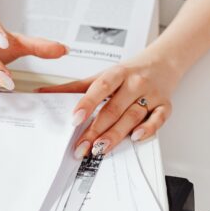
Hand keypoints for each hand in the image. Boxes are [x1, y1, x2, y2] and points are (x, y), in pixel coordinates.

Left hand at [37, 50, 181, 157]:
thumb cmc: (129, 72)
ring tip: (99, 148)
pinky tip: (135, 138)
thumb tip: (45, 93)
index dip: (87, 103)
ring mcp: (151, 95)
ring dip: (115, 135)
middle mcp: (135, 83)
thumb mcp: (103, 75)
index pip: (101, 87)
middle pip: (114, 108)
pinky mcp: (165, 106)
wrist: (164, 62)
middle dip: (96, 130)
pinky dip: (148, 129)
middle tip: (81, 146)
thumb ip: (75, 87)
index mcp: (118, 72)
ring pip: (132, 117)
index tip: (74, 119)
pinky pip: (158, 119)